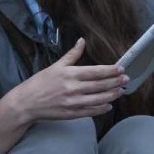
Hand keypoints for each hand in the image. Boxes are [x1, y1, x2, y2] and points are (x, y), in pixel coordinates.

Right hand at [5, 38, 127, 122]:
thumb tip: (82, 40)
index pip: (96, 71)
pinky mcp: (72, 113)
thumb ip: (72, 55)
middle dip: (115, 82)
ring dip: (112, 95)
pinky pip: (92, 111)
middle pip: (100, 85)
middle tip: (126, 79)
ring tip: (121, 91)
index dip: (110, 70)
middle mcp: (73, 88)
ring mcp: (73, 102)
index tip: (121, 68)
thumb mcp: (55, 66)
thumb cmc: (39, 83)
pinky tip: (109, 105)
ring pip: (99, 99)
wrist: (26, 102)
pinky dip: (102, 108)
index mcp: (69, 74)